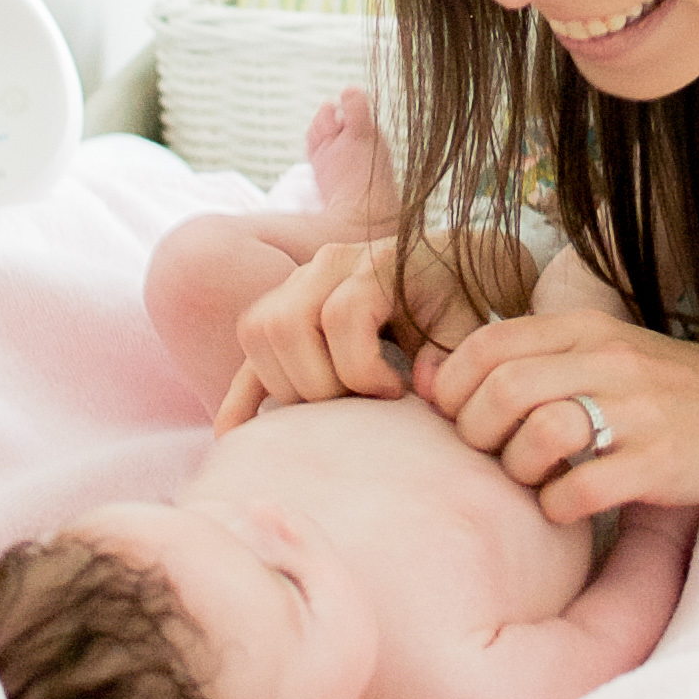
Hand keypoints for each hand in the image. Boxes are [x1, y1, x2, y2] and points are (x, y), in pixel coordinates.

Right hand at [213, 231, 525, 433]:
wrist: (443, 268)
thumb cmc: (455, 301)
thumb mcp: (466, 322)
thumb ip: (452, 353)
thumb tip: (423, 386)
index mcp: (374, 263)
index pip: (340, 318)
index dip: (363, 369)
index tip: (396, 393)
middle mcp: (326, 263)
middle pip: (288, 325)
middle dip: (320, 382)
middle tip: (358, 407)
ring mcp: (295, 283)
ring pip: (259, 332)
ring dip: (287, 383)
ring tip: (333, 407)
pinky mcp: (279, 311)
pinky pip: (247, 350)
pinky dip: (239, 394)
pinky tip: (232, 436)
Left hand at [426, 310, 698, 522]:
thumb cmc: (669, 391)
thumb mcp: (603, 353)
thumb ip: (528, 359)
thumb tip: (430, 378)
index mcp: (588, 328)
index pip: (487, 342)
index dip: (452, 384)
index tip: (457, 416)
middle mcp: (610, 361)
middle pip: (503, 389)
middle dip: (477, 431)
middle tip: (489, 454)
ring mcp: (638, 411)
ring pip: (538, 435)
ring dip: (517, 469)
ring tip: (532, 479)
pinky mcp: (659, 463)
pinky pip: (579, 490)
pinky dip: (558, 507)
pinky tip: (567, 506)